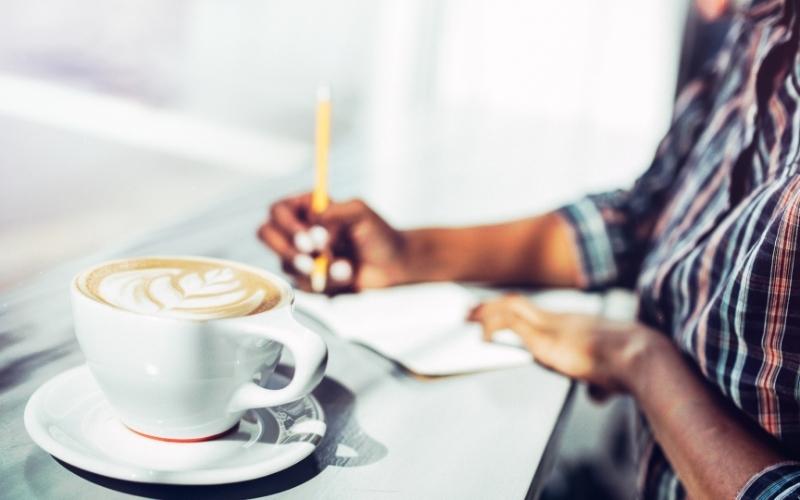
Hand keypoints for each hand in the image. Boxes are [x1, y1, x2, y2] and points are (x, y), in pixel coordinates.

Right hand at [258, 193, 407, 293]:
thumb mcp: (360, 212)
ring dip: (316, 268)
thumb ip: (335, 212)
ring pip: (285, 263)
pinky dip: (328, 283)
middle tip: (311, 259)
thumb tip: (314, 222)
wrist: (392, 264)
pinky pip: (304, 285)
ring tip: (344, 267)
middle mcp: (298, 231)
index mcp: (306, 208)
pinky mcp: (308, 279)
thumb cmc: (377, 233)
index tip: (309, 238)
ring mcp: (300, 256)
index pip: (278, 210)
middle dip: (287, 249)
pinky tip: (346, 276)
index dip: (287, 225)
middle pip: (266, 234)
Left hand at [469, 294, 658, 396]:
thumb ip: (599, 385)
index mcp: (573, 325)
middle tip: (471, 311)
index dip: (514, 313)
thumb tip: (598, 395)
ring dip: (486, 312)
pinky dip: (492, 327)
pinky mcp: (544, 336)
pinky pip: (509, 323)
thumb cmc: (630, 365)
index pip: (535, 313)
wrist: (639, 355)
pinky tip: (482, 336)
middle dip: (492, 307)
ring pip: (510, 308)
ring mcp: (551, 325)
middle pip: (518, 304)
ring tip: (468, 317)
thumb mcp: (609, 375)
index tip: (497, 316)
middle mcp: (560, 319)